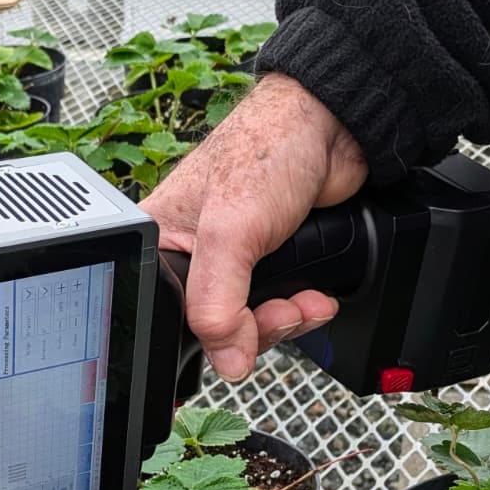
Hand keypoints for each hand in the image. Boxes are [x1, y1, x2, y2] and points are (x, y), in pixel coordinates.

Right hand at [142, 73, 367, 381]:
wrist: (331, 128)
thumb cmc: (268, 150)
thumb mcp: (230, 232)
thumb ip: (218, 304)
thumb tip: (227, 361)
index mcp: (157, 246)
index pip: (171, 321)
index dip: (210, 336)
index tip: (240, 334)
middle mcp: (191, 258)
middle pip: (215, 331)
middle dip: (257, 329)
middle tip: (281, 310)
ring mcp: (232, 266)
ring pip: (250, 327)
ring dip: (285, 320)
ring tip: (304, 302)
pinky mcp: (267, 267)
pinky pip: (278, 312)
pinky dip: (301, 312)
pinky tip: (314, 298)